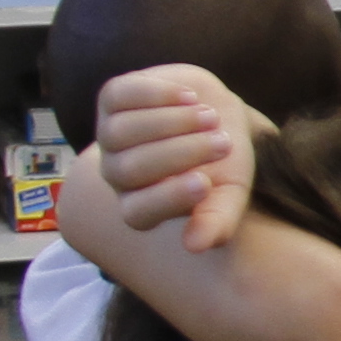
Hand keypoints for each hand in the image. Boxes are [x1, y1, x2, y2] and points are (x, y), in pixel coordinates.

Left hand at [89, 65, 263, 252]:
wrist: (219, 114)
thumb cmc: (223, 161)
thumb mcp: (231, 194)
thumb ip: (217, 221)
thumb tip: (196, 246)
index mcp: (142, 206)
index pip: (137, 213)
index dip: (167, 198)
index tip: (206, 183)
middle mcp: (118, 174)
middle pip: (129, 168)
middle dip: (182, 153)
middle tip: (224, 143)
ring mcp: (109, 135)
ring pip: (119, 132)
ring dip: (171, 122)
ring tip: (211, 117)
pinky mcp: (112, 100)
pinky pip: (120, 97)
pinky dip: (157, 95)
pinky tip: (189, 97)